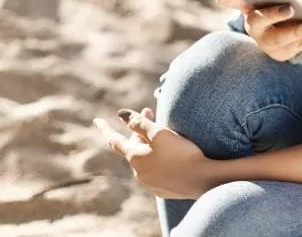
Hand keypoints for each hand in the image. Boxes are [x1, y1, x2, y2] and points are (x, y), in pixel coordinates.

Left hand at [93, 107, 212, 199]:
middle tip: (150, 112)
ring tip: (166, 133)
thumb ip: (138, 122)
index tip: (97, 120)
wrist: (204, 181)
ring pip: (145, 158)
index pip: (114, 140)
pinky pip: (157, 170)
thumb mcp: (159, 133)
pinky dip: (160, 158)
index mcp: (134, 158)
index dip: (105, 128)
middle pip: (133, 146)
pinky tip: (174, 152)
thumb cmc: (181, 153)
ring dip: (150, 144)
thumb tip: (121, 114)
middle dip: (139, 130)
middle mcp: (139, 173)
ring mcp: (151, 184)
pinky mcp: (164, 190)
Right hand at [213, 0, 301, 61]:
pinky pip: (296, 48)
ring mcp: (265, 42)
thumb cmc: (278, 3)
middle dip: (273, 14)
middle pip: (256, 20)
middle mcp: (251, 25)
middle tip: (290, 8)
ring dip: (296, 31)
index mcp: (245, 4)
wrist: (283, 33)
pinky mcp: (281, 54)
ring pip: (278, 40)